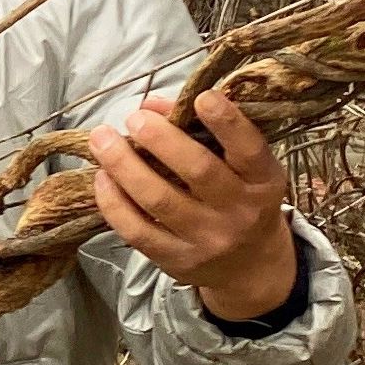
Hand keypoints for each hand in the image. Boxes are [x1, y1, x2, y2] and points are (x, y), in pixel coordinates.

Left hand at [87, 89, 298, 321]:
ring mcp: (207, 240)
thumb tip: (151, 105)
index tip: (202, 97)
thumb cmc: (241, 199)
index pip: (249, 150)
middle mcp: (239, 212)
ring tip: (102, 139)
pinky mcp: (177, 261)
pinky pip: (137, 231)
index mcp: (262, 181)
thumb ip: (204, 131)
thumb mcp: (243, 166)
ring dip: (124, 165)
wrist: (249, 267)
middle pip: (198, 171)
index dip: (227, 122)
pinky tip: (102, 177)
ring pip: (159, 200)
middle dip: (161, 139)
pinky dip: (114, 202)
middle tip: (135, 118)